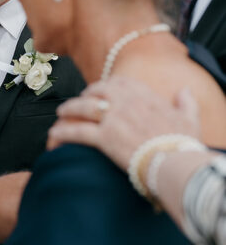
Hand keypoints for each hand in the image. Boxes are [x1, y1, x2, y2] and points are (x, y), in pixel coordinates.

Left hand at [47, 76, 200, 171]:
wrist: (177, 162)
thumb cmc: (184, 143)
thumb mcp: (190, 118)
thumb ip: (186, 102)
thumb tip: (184, 92)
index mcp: (143, 93)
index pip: (117, 82)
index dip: (104, 87)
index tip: (99, 92)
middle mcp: (125, 101)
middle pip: (95, 92)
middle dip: (83, 96)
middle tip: (77, 104)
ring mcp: (112, 118)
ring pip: (82, 108)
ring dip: (68, 110)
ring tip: (61, 115)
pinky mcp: (103, 137)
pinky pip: (77, 131)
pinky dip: (63, 132)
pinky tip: (55, 134)